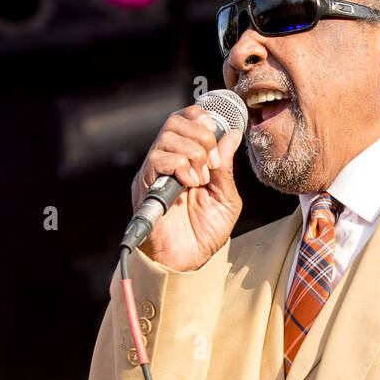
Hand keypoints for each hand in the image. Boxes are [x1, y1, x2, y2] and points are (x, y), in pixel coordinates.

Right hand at [131, 104, 243, 271]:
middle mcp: (168, 162)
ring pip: (167, 137)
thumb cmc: (204, 234)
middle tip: (213, 163)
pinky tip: (190, 184)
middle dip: (201, 136)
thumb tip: (233, 136)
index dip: (200, 117)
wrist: (188, 262)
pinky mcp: (146, 187)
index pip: (185, 120)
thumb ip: (226, 168)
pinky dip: (179, 165)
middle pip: (175, 122)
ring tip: (201, 180)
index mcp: (186, 160)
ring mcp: (155, 174)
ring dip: (193, 154)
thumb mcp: (226, 198)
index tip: (217, 132)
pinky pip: (157, 160)